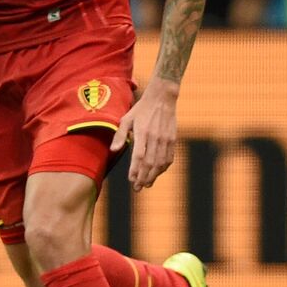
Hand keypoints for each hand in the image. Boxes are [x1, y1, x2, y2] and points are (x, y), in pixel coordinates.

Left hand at [111, 76, 178, 190]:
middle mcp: (155, 138)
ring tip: (146, 184)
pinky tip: (157, 173)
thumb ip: (119, 135)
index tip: (131, 180)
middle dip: (144, 177)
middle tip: (138, 187)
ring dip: (154, 176)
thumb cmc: (141, 109)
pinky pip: (169, 158)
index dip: (135, 170)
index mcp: (142, 133)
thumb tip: (113, 150)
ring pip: (161, 163)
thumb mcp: (126, 119)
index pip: (139, 157)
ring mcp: (166, 140)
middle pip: (150, 163)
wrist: (162, 98)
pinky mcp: (173, 139)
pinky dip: (163, 168)